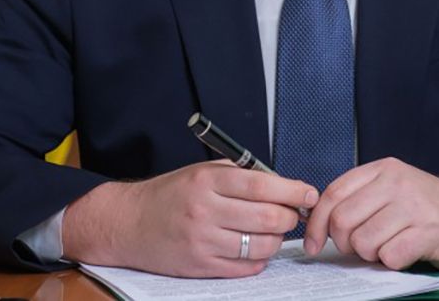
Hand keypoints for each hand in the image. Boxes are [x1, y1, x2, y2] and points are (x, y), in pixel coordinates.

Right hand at [62, 162, 318, 276]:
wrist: (129, 222)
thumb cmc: (170, 194)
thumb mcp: (201, 171)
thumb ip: (240, 175)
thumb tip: (283, 185)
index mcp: (208, 180)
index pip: (263, 185)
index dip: (294, 191)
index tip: (309, 193)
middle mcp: (205, 210)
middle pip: (268, 217)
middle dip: (290, 217)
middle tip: (293, 215)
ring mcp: (202, 241)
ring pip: (261, 246)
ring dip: (276, 239)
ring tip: (273, 231)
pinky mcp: (200, 266)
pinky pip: (245, 267)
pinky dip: (259, 259)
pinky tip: (255, 248)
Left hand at [301, 157, 438, 270]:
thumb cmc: (430, 207)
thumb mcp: (394, 189)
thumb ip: (361, 198)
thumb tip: (321, 223)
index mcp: (383, 169)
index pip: (333, 194)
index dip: (316, 223)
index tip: (314, 244)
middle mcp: (396, 182)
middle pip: (343, 221)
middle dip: (345, 244)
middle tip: (362, 248)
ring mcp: (414, 206)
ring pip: (363, 242)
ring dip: (371, 254)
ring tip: (389, 247)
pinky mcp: (429, 231)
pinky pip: (390, 256)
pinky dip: (392, 262)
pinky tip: (406, 253)